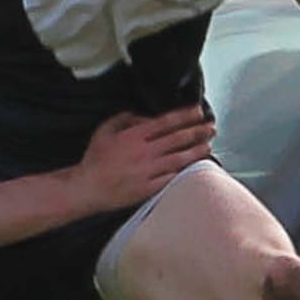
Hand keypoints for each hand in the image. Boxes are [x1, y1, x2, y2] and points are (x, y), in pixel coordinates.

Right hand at [75, 107, 215, 209]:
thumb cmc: (94, 159)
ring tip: (209, 145)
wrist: (88, 188)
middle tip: (211, 127)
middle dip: (198, 131)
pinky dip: (185, 171)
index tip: (198, 111)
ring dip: (197, 150)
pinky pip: (172, 178)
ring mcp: (149, 171)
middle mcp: (145, 152)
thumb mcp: (105, 130)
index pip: (166, 122)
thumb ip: (125, 119)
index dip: (185, 115)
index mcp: (135, 136)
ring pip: (180, 158)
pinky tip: (194, 167)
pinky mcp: (150, 189)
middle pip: (178, 139)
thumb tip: (144, 117)